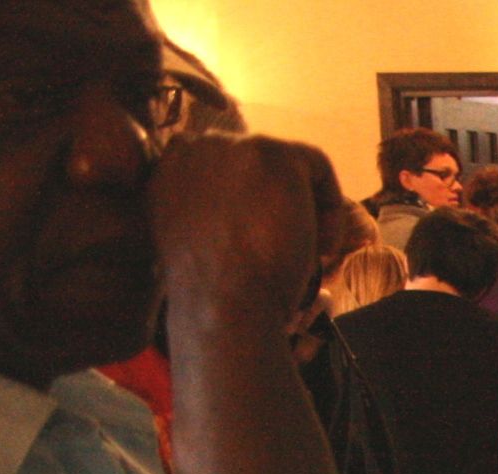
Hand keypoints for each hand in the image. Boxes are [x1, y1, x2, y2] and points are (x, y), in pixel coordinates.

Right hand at [150, 133, 346, 326]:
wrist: (222, 303)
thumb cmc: (212, 290)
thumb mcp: (192, 238)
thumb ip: (204, 207)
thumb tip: (241, 205)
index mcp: (167, 166)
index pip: (222, 170)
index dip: (250, 206)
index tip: (260, 243)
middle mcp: (193, 146)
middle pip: (255, 165)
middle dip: (276, 205)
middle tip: (289, 249)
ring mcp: (231, 146)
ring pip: (286, 166)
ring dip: (303, 209)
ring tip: (307, 254)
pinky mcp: (272, 154)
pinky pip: (317, 165)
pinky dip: (330, 206)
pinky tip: (322, 248)